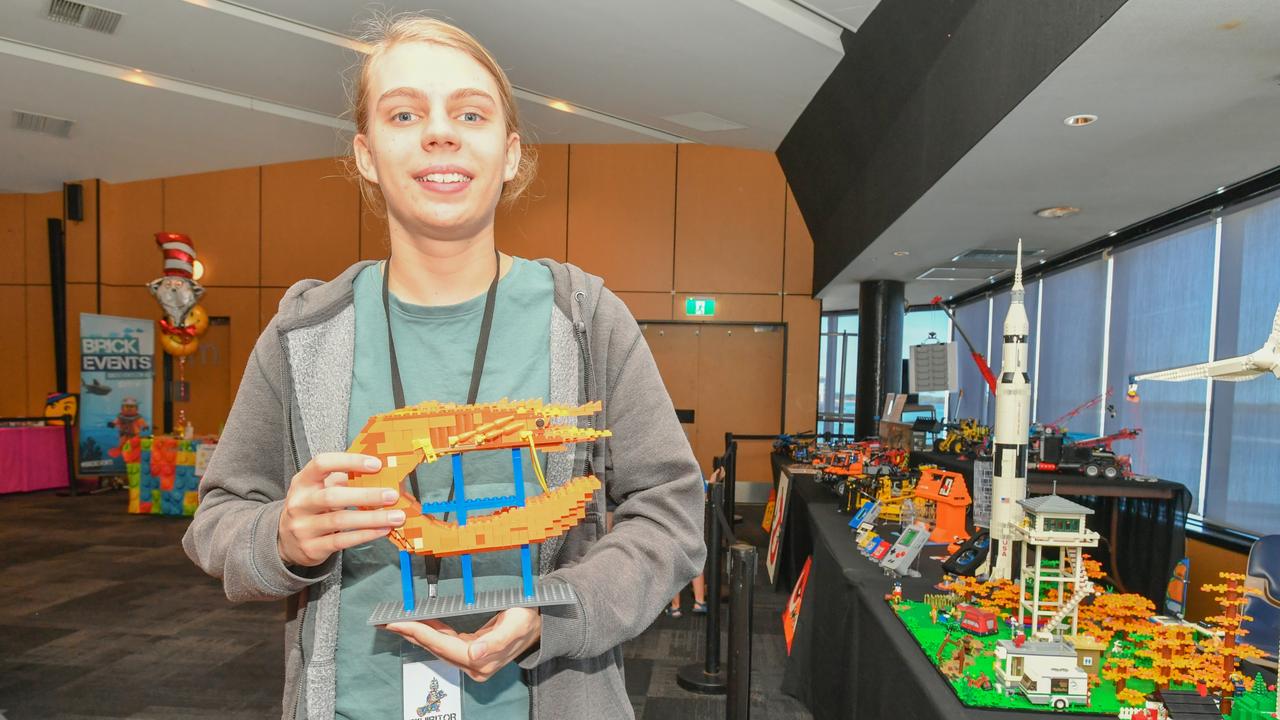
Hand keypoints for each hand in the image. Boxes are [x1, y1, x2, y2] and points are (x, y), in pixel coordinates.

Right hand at [277, 452, 403, 566]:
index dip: (349, 461)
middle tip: (392, 495)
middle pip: (333, 496)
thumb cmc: (311, 507)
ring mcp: (303, 527)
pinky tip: (383, 530)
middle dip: (366, 495)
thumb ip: (343, 478)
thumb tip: (378, 471)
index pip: (322, 464)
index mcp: (302, 482)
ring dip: (372, 518)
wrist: (285, 540)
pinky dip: (365, 535)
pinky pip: (342, 540)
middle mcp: (300, 503)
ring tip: (396, 516)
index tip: (376, 464)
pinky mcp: (311, 547)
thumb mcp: (319, 489)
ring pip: (340, 521)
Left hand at [384, 607, 541, 681]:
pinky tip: (421, 623)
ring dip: (418, 633)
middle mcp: (475, 665)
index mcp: (482, 660)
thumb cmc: (527, 619)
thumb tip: (475, 653)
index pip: (443, 645)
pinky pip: (446, 643)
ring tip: (399, 621)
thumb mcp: (516, 624)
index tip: (400, 623)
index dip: (420, 633)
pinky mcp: (472, 654)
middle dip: (412, 633)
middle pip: (436, 648)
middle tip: (389, 621)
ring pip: (438, 646)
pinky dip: (431, 633)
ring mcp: (473, 661)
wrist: (540, 624)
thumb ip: (496, 641)